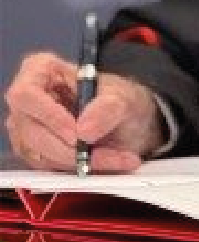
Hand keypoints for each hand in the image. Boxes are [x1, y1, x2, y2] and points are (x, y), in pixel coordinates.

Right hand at [4, 52, 160, 171]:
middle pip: (31, 131)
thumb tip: (84, 130)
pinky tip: (107, 163)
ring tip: (118, 158)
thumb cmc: (119, 98)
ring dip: (80, 162)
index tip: (76, 133)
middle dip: (70, 149)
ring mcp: (27, 129)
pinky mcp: (36, 152)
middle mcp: (27, 101)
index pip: (26, 95)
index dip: (48, 116)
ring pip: (39, 154)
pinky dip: (80, 169)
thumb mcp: (124, 96)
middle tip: (105, 154)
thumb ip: (108, 108)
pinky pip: (49, 168)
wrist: (129, 121)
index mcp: (40, 71)